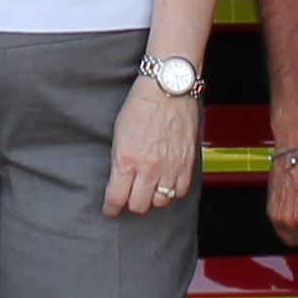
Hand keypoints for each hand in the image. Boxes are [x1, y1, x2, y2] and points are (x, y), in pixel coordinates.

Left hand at [103, 79, 201, 219]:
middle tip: (129, 198)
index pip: (116, 198)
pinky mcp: (187, 163)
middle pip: (139, 205)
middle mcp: (149, 166)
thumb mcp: (119, 134)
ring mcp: (170, 166)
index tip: (110, 210)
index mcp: (126, 158)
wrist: (168, 87)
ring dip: (152, 198)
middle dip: (131, 204)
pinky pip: (180, 191)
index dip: (111, 208)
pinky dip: (172, 192)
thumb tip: (119, 181)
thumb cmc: (141, 105)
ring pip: (160, 201)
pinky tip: (166, 183)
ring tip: (148, 189)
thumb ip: (120, 160)